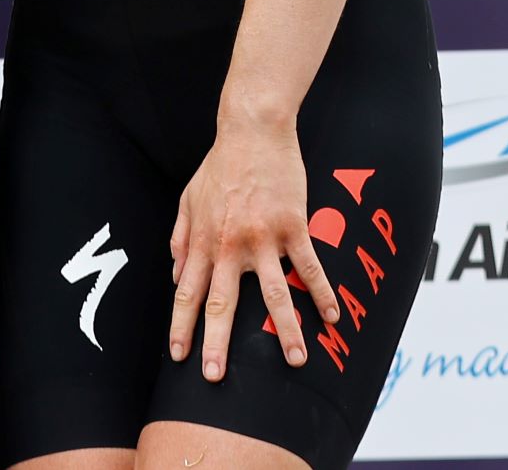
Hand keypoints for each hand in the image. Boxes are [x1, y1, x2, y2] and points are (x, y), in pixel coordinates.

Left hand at [167, 115, 336, 380]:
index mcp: (203, 241)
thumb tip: (175, 272)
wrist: (251, 131)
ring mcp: (263, 239)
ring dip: (284, 331)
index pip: (187, 292)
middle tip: (215, 376)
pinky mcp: (292, 228)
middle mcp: (229, 245)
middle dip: (217, 343)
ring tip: (294, 360)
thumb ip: (180, 236)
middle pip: (221, 303)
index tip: (178, 355)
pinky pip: (309, 268)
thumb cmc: (220, 165)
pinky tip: (332, 317)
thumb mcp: (188, 198)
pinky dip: (322, 294)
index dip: (181, 325)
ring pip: (274, 295)